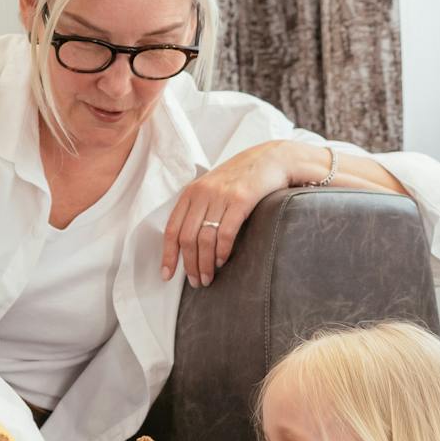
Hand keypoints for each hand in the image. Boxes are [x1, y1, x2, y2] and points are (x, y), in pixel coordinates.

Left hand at [161, 141, 305, 287]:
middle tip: (196, 282)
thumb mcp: (214, 189)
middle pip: (187, 238)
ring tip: (208, 278)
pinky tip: (223, 261)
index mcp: (191, 193)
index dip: (168, 254)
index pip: (172, 229)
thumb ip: (200, 209)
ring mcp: (221, 196)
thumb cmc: (242, 178)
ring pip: (204, 239)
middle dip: (189, 265)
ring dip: (205, 263)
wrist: (272, 158)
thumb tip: (189, 244)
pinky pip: (225, 232)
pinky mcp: (241, 199)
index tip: (167, 274)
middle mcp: (202, 193)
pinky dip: (222, 251)